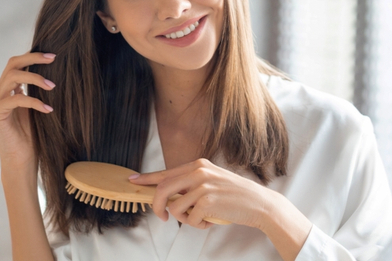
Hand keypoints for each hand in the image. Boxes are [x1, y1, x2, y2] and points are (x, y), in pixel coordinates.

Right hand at [0, 52, 56, 170]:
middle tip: (52, 59)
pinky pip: (15, 100)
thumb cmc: (32, 136)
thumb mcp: (37, 108)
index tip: (53, 56)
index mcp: (9, 89)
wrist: (21, 159)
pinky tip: (48, 109)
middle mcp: (0, 92)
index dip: (33, 56)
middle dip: (33, 58)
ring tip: (53, 86)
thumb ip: (38, 91)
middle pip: (12, 64)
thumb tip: (55, 74)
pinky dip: (34, 102)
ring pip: (12, 77)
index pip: (17, 63)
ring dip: (35, 78)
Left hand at [128, 158, 274, 229]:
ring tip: (202, 218)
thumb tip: (167, 196)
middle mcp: (199, 172)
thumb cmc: (235, 195)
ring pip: (175, 208)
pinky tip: (212, 221)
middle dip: (157, 207)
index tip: (133, 181)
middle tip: (163, 217)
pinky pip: (190, 220)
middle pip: (162, 190)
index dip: (146, 178)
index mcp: (198, 165)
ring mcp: (203, 186)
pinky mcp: (208, 201)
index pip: (165, 172)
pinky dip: (198, 225)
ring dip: (185, 219)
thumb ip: (191, 184)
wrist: (259, 203)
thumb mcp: (212, 181)